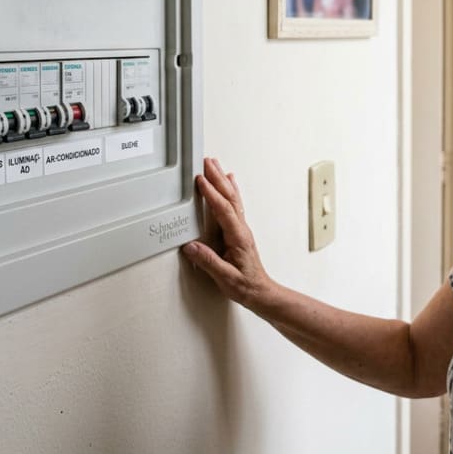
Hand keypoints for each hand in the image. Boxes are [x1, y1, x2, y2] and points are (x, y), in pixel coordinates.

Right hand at [184, 157, 277, 310]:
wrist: (260, 292)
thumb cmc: (246, 286)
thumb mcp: (225, 278)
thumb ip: (209, 261)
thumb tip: (192, 247)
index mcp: (238, 237)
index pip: (223, 210)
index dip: (211, 193)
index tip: (201, 180)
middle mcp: (241, 229)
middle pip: (229, 197)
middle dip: (217, 178)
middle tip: (206, 162)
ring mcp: (241, 228)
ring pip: (233, 198)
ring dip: (223, 180)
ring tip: (214, 164)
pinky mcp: (239, 231)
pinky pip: (235, 204)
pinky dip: (230, 190)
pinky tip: (229, 182)